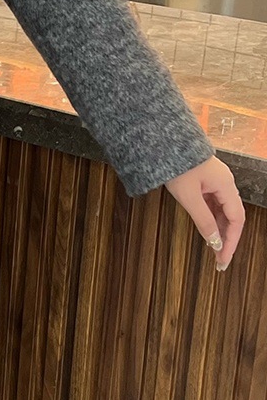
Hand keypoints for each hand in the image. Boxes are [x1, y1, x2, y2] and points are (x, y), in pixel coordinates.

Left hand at [164, 156, 245, 271]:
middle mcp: (225, 182)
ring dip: (219, 228)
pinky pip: (213, 201)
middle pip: (232, 215)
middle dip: (226, 238)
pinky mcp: (205, 178)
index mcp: (226, 185)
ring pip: (222, 209)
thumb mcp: (188, 196)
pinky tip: (206, 227)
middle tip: (219, 258)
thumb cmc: (175, 163)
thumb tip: (214, 241)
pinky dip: (211, 216)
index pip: (237, 219)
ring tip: (213, 247)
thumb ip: (203, 220)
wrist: (162, 141)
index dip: (231, 241)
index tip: (223, 259)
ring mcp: (215, 179)